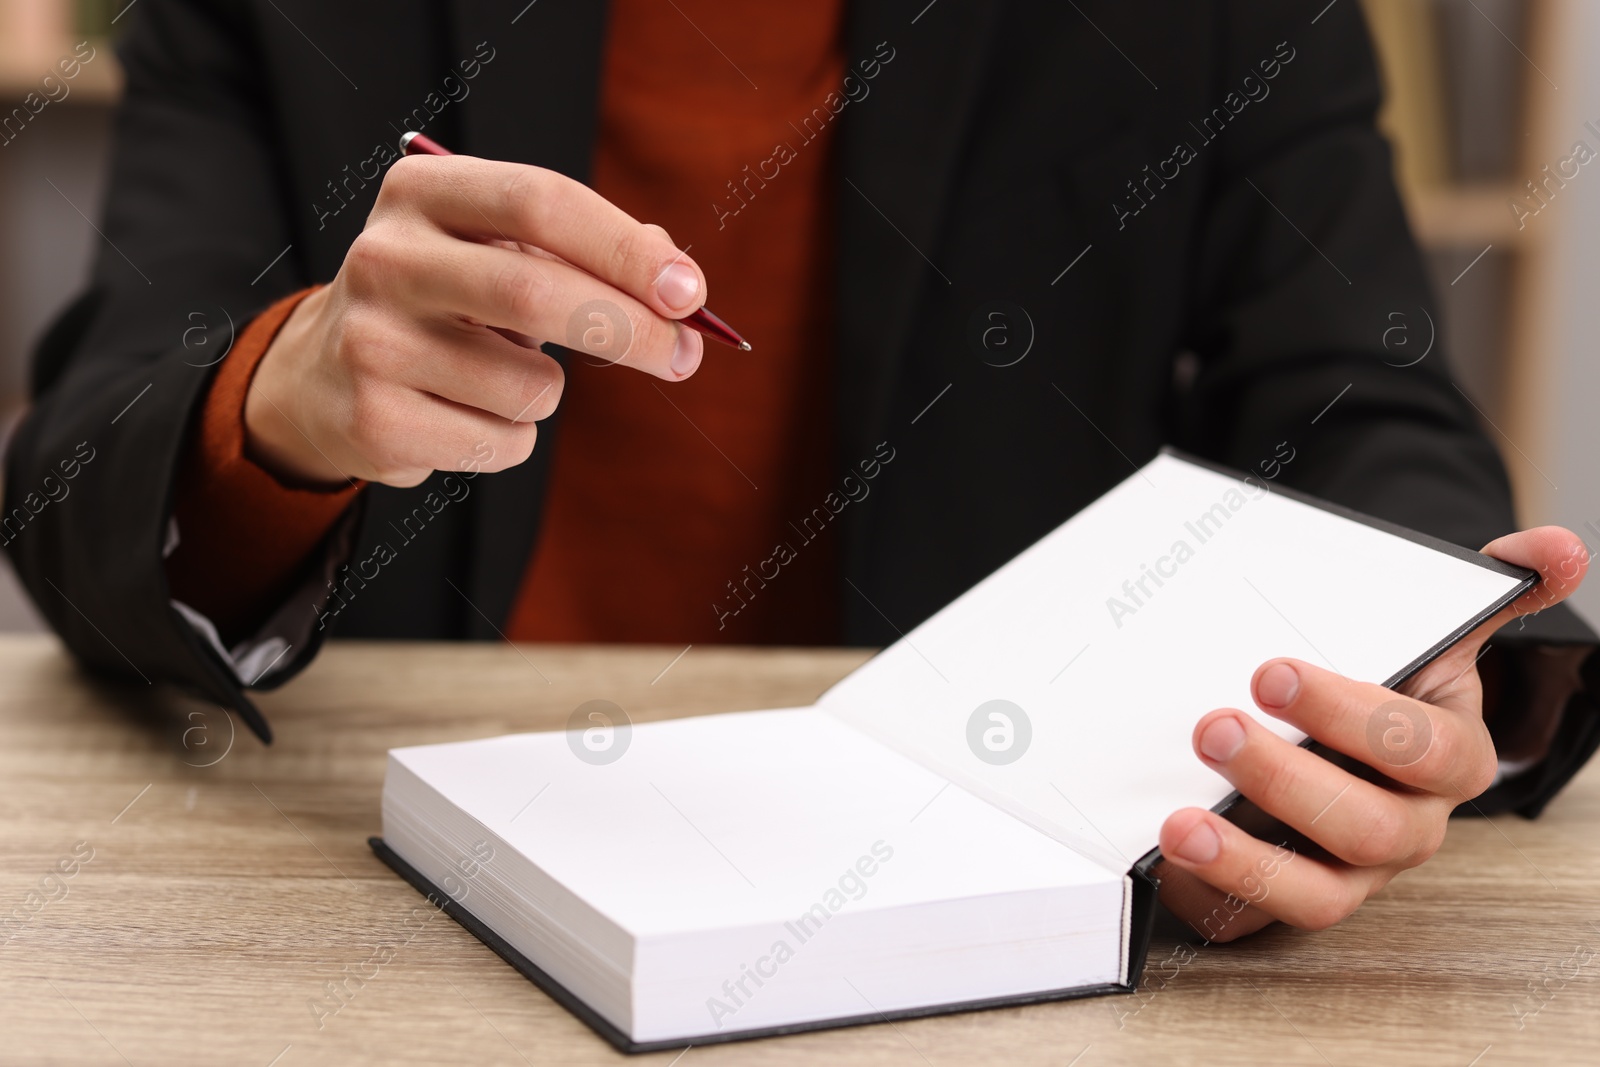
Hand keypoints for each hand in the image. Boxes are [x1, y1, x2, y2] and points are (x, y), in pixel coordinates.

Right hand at [245, 154, 709, 486]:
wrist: (324, 376)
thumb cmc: (448, 302)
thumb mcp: (501, 251)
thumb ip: (591, 251)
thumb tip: (679, 281)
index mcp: (422, 192)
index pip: (540, 202)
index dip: (625, 249)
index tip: (690, 292)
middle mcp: (385, 258)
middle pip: (535, 293)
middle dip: (632, 330)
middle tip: (684, 356)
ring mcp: (371, 342)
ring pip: (532, 387)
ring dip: (550, 393)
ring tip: (501, 379)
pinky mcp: (374, 421)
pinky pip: (504, 443)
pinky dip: (514, 439)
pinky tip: (463, 416)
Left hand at [1155, 526, 1589, 940]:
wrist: (1346, 738)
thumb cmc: (1384, 684)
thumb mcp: (1433, 632)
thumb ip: (1489, 590)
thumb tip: (1559, 548)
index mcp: (1451, 761)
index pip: (1421, 749)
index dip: (1349, 716)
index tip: (1270, 672)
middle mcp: (1408, 828)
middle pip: (1367, 827)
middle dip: (1285, 780)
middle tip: (1212, 728)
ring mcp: (1352, 874)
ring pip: (1318, 895)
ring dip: (1248, 864)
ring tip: (1181, 825)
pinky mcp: (1289, 900)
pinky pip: (1255, 922)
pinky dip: (1212, 898)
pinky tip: (1165, 863)